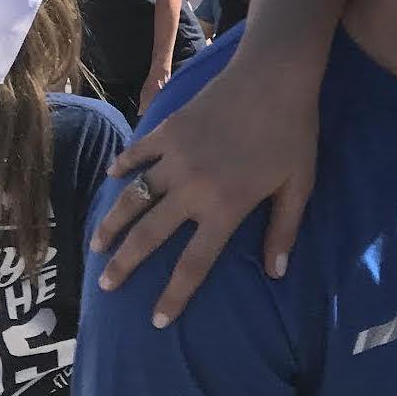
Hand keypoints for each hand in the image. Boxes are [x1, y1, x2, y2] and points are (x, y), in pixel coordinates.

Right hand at [94, 58, 320, 324]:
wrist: (274, 75)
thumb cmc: (293, 131)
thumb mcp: (299, 184)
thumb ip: (284, 230)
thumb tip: (276, 273)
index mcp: (225, 207)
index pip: (193, 265)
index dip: (174, 296)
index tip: (157, 321)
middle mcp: (192, 189)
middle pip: (148, 237)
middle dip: (124, 265)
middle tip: (105, 285)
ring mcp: (175, 158)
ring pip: (133, 199)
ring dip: (112, 224)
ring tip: (97, 245)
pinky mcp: (168, 130)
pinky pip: (138, 155)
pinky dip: (122, 167)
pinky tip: (112, 179)